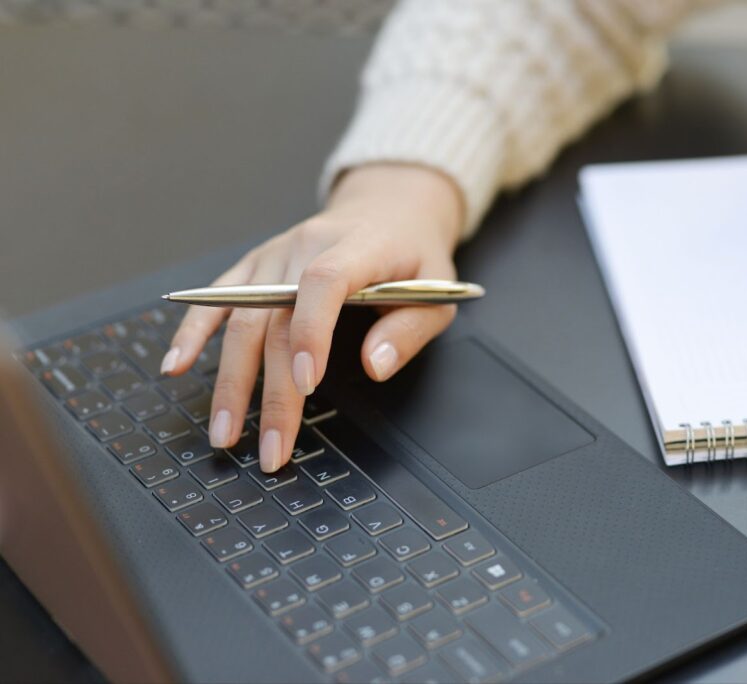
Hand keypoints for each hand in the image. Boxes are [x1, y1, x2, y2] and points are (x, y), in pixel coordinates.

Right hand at [161, 163, 462, 471]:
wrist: (389, 208)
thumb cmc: (414, 255)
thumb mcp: (438, 290)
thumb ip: (409, 329)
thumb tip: (374, 366)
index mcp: (358, 247)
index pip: (325, 283)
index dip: (312, 331)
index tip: (307, 383)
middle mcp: (307, 245)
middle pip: (277, 319)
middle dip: (271, 391)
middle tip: (272, 449)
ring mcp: (275, 254)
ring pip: (242, 317)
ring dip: (230, 380)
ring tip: (225, 432)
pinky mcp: (255, 265)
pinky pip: (218, 298)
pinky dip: (194, 331)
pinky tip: (175, 364)